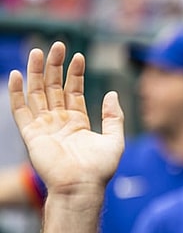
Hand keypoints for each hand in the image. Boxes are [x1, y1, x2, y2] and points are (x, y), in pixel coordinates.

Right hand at [8, 41, 123, 198]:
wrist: (82, 186)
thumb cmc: (100, 168)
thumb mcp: (115, 139)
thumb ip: (113, 117)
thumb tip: (111, 93)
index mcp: (78, 122)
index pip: (73, 91)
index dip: (75, 74)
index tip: (78, 56)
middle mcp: (59, 122)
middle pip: (54, 88)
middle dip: (55, 66)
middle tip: (58, 46)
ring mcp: (44, 127)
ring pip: (37, 93)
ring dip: (36, 72)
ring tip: (38, 52)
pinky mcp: (31, 134)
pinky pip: (20, 110)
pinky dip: (17, 93)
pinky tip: (17, 75)